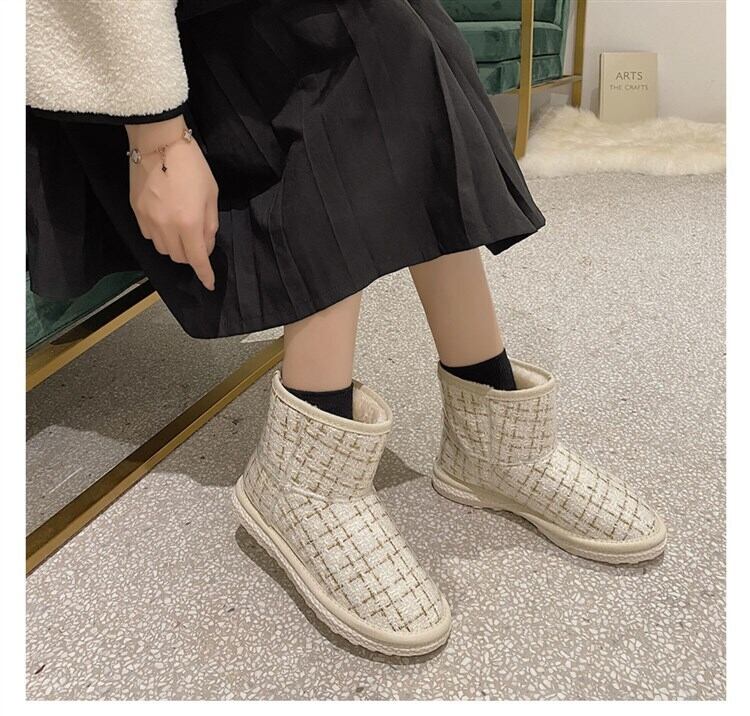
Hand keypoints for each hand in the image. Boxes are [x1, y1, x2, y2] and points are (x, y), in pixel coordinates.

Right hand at [126, 115, 217, 290]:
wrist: (158, 142)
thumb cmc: (192, 166)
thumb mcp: (211, 195)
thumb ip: (210, 224)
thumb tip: (206, 245)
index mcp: (189, 223)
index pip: (197, 259)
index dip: (204, 274)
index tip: (210, 283)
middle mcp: (166, 227)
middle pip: (179, 257)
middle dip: (191, 255)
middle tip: (199, 240)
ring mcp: (148, 220)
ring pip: (162, 249)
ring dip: (175, 247)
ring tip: (182, 229)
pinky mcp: (135, 212)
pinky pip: (148, 235)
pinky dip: (160, 235)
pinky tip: (166, 221)